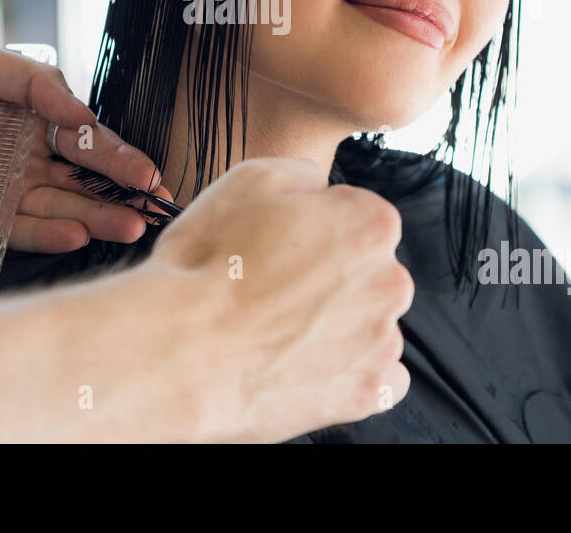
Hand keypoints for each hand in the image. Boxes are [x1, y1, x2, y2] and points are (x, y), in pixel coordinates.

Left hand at [0, 41, 172, 252]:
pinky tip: (76, 233)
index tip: (148, 172)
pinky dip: (48, 235)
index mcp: (27, 115)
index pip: (85, 137)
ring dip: (94, 217)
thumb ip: (34, 85)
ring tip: (128, 225)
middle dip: (120, 193)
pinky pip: (17, 233)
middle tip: (154, 206)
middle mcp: (21, 156)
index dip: (119, 155)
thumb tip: (83, 114)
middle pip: (82, 179)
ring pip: (59, 208)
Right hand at [140, 157, 412, 441]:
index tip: (279, 245)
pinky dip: (349, 371)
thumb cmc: (207, 264)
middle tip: (272, 289)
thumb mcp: (251, 179)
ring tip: (278, 333)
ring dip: (338, 324)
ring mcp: (381, 343)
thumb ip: (306, 176)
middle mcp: (390, 282)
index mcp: (372, 225)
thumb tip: (321, 190)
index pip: (357, 216)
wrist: (179, 351)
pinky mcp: (366, 394)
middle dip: (330, 277)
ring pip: (369, 324)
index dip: (312, 228)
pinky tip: (305, 364)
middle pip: (367, 272)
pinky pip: (379, 378)